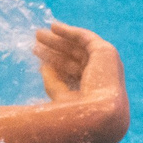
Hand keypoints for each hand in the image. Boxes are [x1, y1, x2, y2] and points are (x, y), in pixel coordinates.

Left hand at [33, 21, 129, 142]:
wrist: (97, 115)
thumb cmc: (78, 114)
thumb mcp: (60, 96)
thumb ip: (53, 81)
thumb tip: (42, 65)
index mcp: (96, 93)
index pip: (72, 74)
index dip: (54, 64)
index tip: (37, 57)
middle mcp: (104, 78)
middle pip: (74, 59)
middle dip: (54, 50)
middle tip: (35, 43)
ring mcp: (107, 65)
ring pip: (78, 48)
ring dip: (58, 40)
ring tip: (37, 34)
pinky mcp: (107, 53)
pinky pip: (86, 38)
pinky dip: (70, 32)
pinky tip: (53, 27)